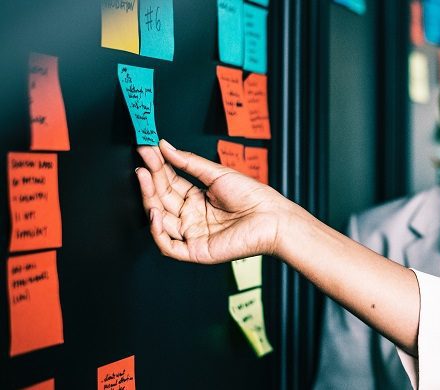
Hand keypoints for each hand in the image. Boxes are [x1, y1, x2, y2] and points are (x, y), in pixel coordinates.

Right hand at [135, 139, 290, 262]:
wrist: (272, 217)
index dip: (157, 168)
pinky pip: (168, 246)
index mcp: (198, 200)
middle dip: (150, 181)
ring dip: (149, 200)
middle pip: (162, 200)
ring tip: (145, 178)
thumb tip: (165, 146)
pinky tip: (155, 211)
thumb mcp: (217, 174)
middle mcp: (192, 218)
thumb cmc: (253, 196)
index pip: (170, 184)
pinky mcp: (196, 251)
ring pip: (160, 221)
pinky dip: (157, 232)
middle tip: (142, 162)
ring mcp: (193, 235)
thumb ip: (189, 163)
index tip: (146, 149)